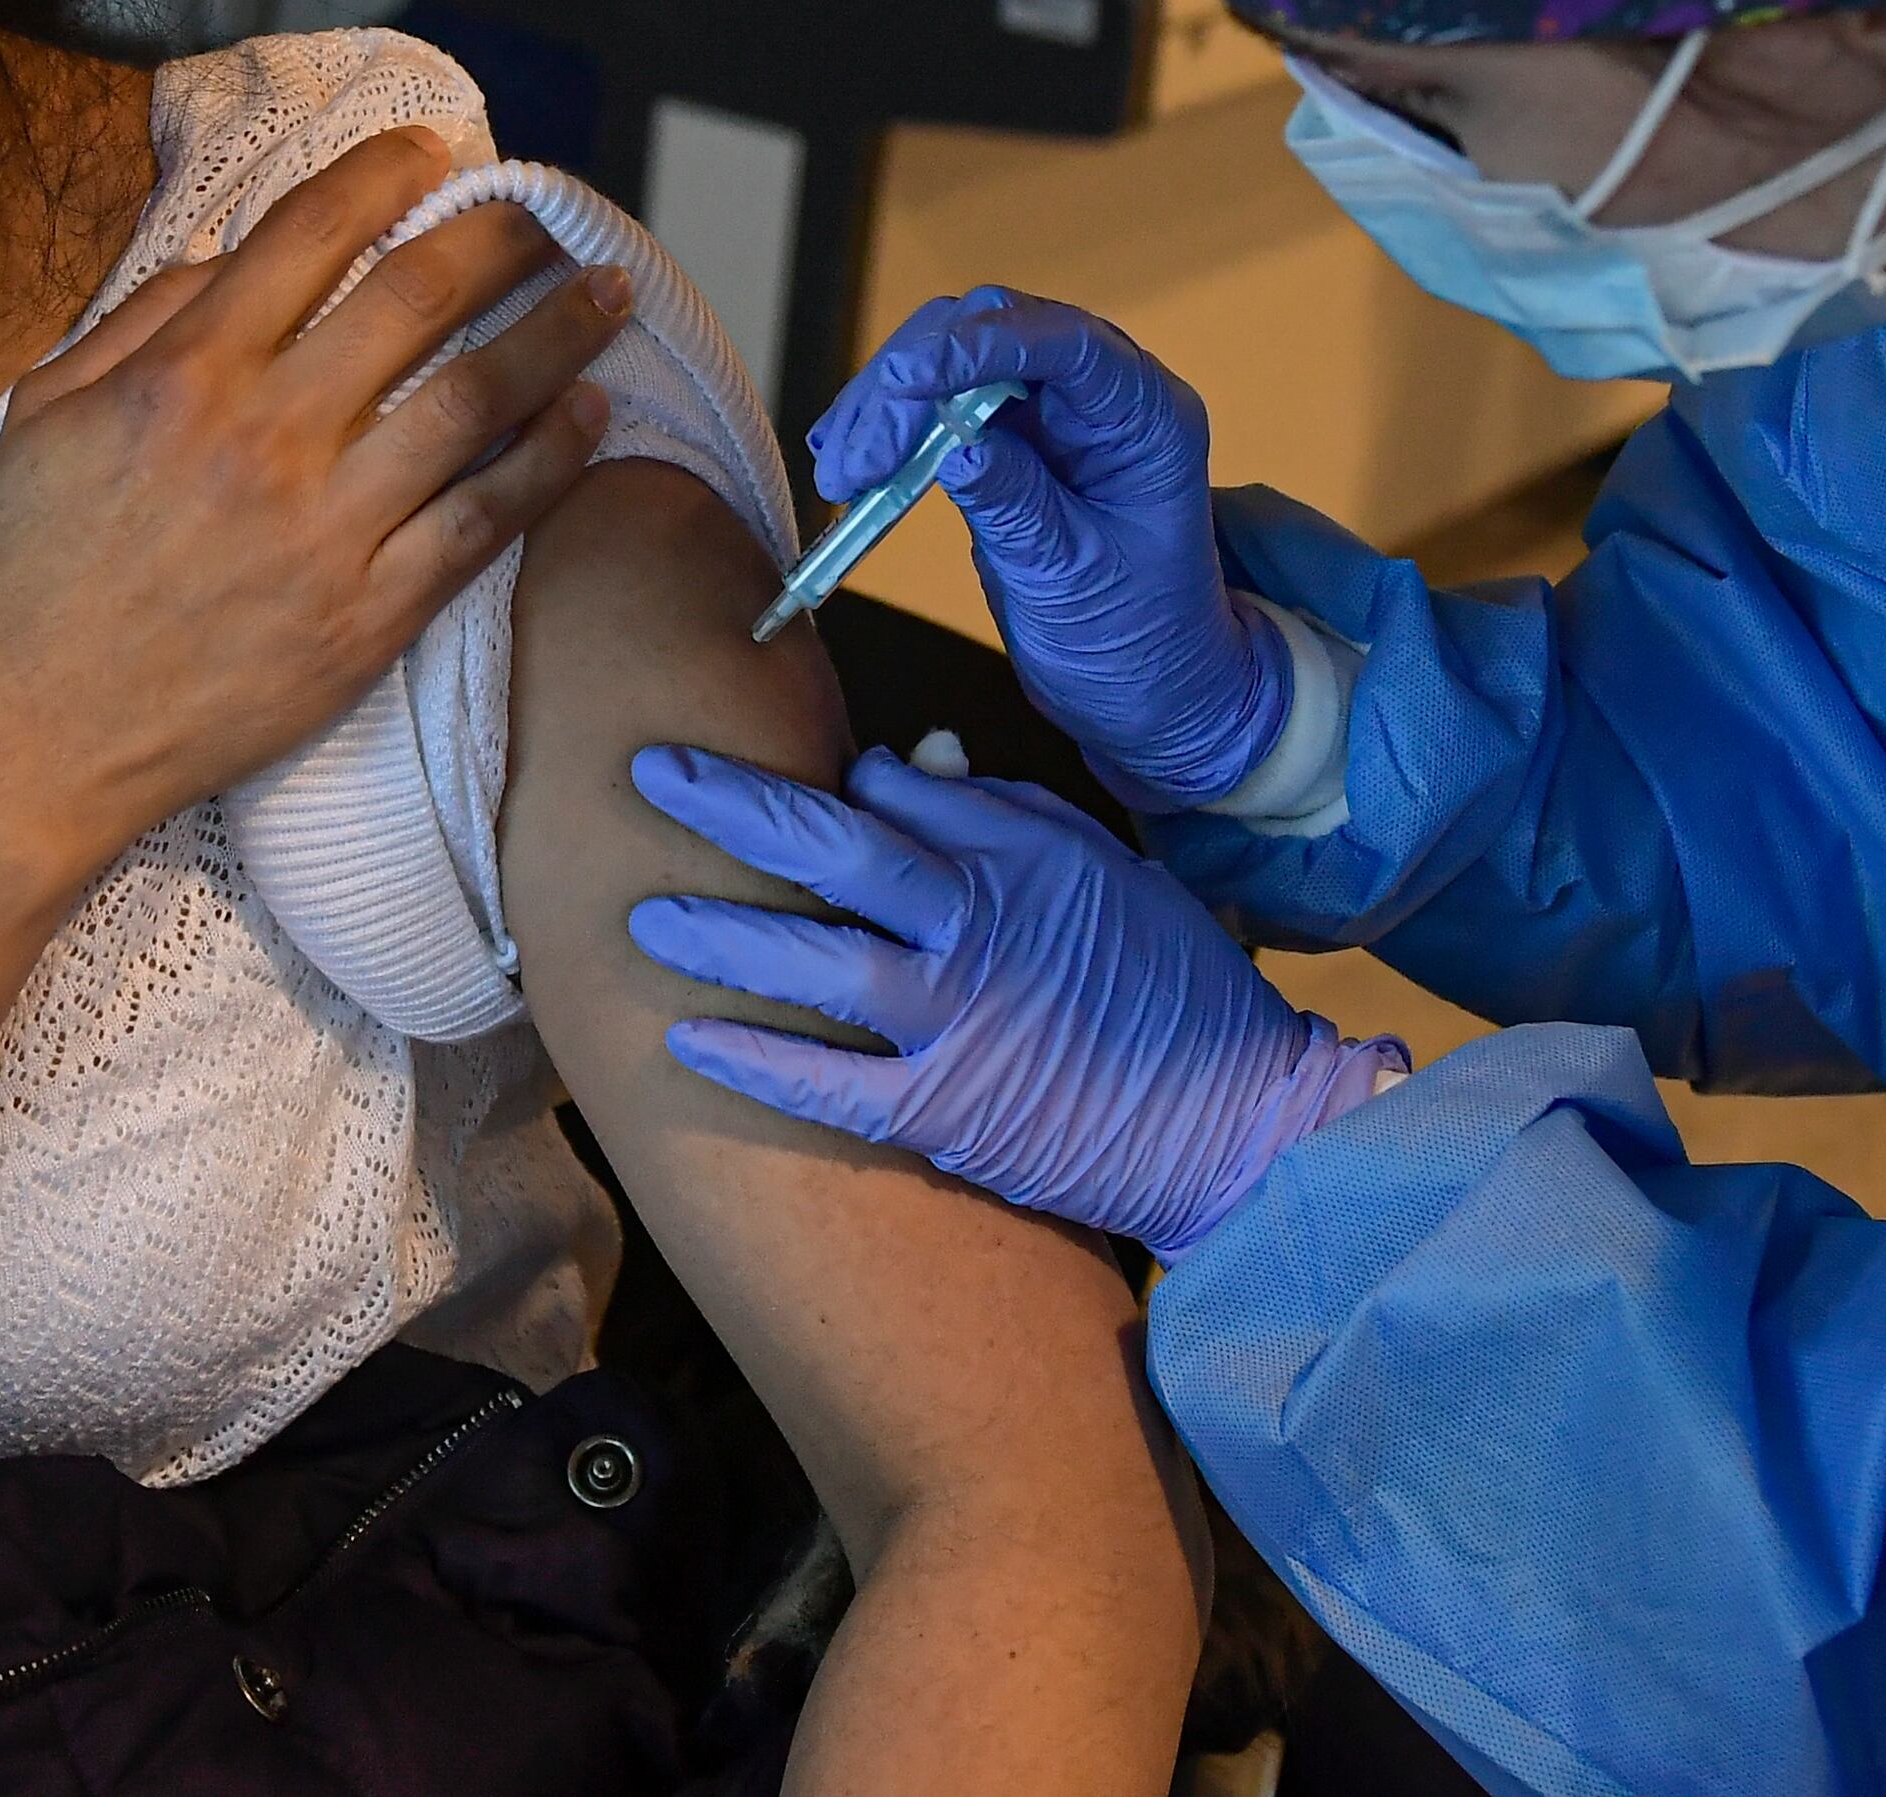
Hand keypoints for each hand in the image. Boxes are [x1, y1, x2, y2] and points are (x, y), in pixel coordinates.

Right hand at [0, 128, 627, 851]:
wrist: (38, 733)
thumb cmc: (33, 570)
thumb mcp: (46, 413)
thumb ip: (142, 320)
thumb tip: (232, 254)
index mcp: (186, 374)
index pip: (311, 233)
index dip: (387, 174)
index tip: (437, 152)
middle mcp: (267, 435)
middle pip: (420, 296)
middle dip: (504, 236)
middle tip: (553, 214)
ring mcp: (327, 528)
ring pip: (475, 397)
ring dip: (557, 332)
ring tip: (610, 293)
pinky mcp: (369, 615)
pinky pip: (484, 520)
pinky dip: (549, 459)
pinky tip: (588, 415)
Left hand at [626, 745, 1397, 1259]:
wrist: (1238, 1120)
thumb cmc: (1183, 990)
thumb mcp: (1110, 871)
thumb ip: (1008, 817)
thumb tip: (911, 766)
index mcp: (1023, 856)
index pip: (897, 794)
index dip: (838, 784)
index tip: (806, 787)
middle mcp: (976, 927)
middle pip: (833, 848)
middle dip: (734, 802)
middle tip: (653, 770)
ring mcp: (955, 1021)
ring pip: (814, 961)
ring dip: (721, 934)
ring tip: (646, 915)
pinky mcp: (944, 1111)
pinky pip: (828, 1083)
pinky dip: (755, 1060)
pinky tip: (687, 1037)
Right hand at [809, 291, 1287, 807]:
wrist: (1148, 690)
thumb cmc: (1137, 641)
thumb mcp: (1074, 583)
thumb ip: (1019, 509)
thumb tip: (959, 444)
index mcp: (1146, 417)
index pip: (1064, 344)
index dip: (980, 347)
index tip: (904, 381)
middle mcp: (1100, 394)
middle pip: (992, 331)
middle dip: (911, 383)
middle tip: (856, 462)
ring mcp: (1050, 409)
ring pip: (951, 359)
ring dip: (885, 407)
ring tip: (840, 477)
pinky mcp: (1006, 435)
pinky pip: (936, 405)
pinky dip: (887, 428)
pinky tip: (847, 464)